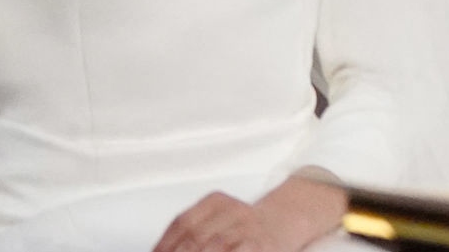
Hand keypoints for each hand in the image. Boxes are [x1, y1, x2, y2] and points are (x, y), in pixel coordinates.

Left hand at [153, 173, 345, 251]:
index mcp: (216, 201)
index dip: (165, 245)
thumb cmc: (244, 227)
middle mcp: (233, 210)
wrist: (287, 220)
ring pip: (214, 246)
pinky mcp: (262, 244)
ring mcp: (249, 228)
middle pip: (195, 238)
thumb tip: (161, 250)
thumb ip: (190, 234)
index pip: (182, 224)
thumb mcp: (218, 218)